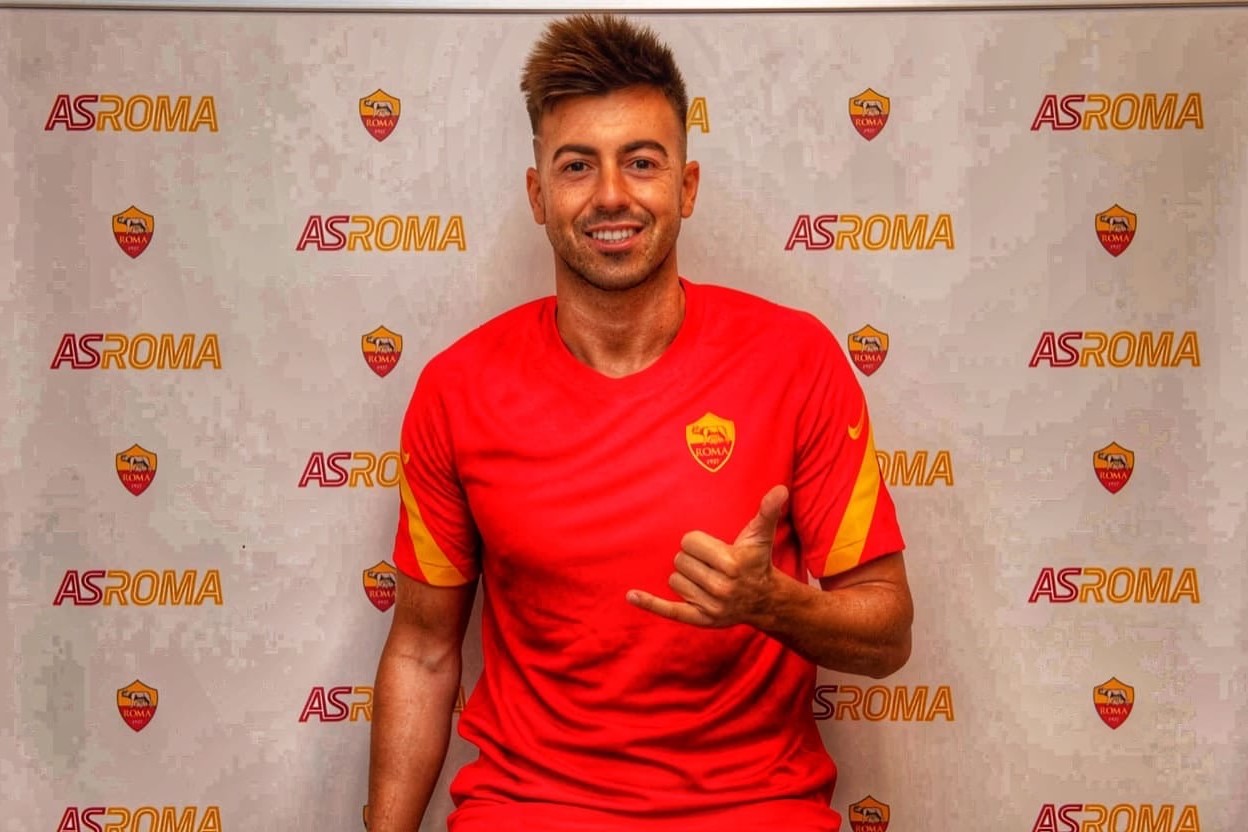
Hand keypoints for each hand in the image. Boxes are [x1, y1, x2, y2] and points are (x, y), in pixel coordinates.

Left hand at [626, 484, 788, 627]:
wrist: (764, 600)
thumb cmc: (757, 561)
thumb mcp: (761, 535)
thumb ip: (768, 511)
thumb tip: (780, 489)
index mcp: (731, 563)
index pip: (689, 542)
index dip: (698, 542)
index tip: (714, 549)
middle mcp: (721, 587)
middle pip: (680, 561)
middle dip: (693, 560)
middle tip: (711, 565)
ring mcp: (710, 606)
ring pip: (674, 580)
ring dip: (686, 577)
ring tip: (707, 579)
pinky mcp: (699, 619)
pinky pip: (669, 610)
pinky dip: (649, 603)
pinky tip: (631, 595)